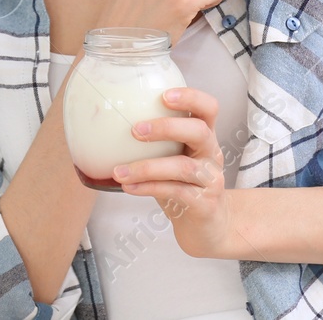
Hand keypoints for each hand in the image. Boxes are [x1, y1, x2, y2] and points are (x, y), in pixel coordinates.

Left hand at [113, 87, 233, 258]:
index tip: (164, 95)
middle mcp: (212, 154)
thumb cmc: (184, 186)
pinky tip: (129, 187)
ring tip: (119, 171)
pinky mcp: (204, 203)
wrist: (207, 227)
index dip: (191, 97)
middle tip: (135, 130)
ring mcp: (211, 180)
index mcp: (205, 137)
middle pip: (199, 131)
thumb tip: (110, 125)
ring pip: (183, 166)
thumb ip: (156, 143)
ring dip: (147, 167)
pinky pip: (176, 192)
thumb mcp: (174, 159)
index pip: (208, 108)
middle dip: (166, 128)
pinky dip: (150, 187)